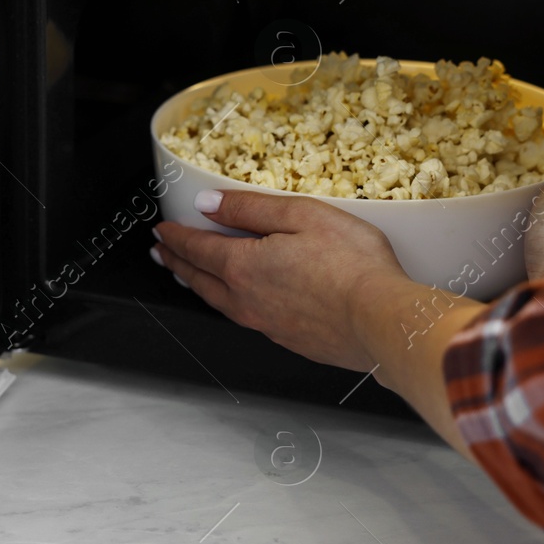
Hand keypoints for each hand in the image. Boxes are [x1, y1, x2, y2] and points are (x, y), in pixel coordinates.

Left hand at [151, 190, 412, 371]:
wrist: (381, 322)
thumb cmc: (352, 266)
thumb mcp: (300, 215)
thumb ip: (249, 209)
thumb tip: (208, 204)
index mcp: (244, 266)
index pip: (197, 248)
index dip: (176, 236)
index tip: (162, 230)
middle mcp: (246, 300)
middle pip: (199, 279)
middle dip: (176, 262)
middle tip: (161, 253)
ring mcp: (265, 324)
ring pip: (218, 302)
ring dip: (197, 285)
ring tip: (187, 276)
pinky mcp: (287, 339)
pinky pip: (244, 318)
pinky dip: (228, 304)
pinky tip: (236, 302)